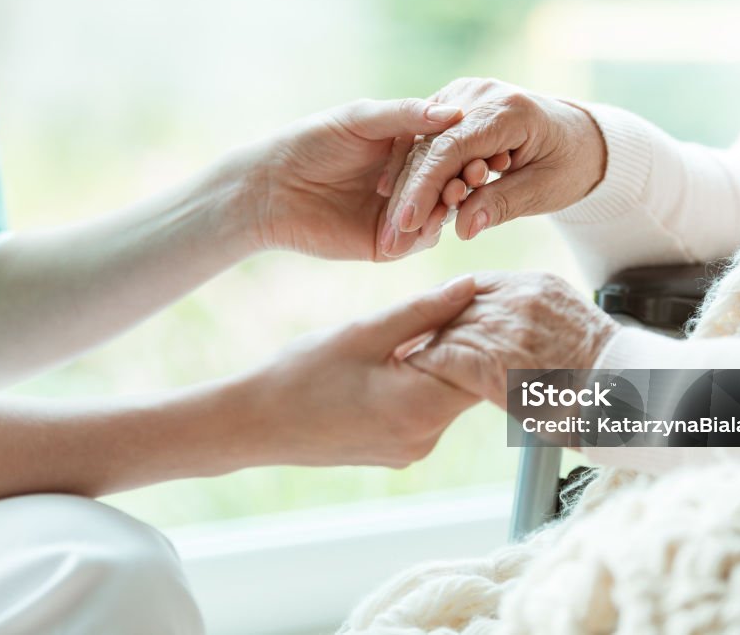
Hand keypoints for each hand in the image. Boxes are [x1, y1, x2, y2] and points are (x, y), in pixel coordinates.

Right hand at [232, 276, 480, 467]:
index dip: (483, 329)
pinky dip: (423, 383)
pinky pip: (427, 411)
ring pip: (448, 396)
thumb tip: (470, 286)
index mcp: (421, 409)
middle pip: (469, 383)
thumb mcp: (365, 332)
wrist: (256, 424)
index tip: (476, 300)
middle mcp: (425, 439)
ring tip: (419, 330)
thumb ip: (424, 310)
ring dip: (442, 362)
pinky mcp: (400, 452)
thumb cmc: (303, 374)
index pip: (482, 367)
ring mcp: (412, 450)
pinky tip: (399, 360)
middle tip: (452, 305)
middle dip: (465, 344)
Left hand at [243, 98, 462, 260]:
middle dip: (461, 182)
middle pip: (448, 184)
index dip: (464, 150)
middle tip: (474, 178)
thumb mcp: (361, 119)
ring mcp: (399, 214)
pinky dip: (425, 232)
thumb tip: (455, 112)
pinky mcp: (387, 244)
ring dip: (447, 207)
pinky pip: (416, 241)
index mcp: (407, 148)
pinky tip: (430, 222)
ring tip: (453, 199)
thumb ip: (406, 115)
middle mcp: (408, 182)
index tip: (484, 148)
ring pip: (437, 214)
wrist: (272, 188)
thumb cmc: (312, 142)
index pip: (447, 150)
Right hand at [384, 78, 606, 256]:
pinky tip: (400, 206)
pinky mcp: (452, 106)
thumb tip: (462, 230)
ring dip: (406, 190)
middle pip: (430, 147)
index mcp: (507, 109)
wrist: (578, 137)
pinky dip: (414, 174)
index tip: (407, 225)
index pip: (451, 148)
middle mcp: (478, 94)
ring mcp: (462, 96)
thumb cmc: (568, 164)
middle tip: (392, 241)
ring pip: (421, 146)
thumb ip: (502, 205)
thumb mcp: (543, 190)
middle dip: (410, 197)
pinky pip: (425, 142)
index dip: (425, 188)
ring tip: (394, 233)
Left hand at [406, 272, 619, 407]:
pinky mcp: (491, 358)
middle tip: (414, 341)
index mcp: (539, 285)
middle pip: (457, 302)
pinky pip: (444, 355)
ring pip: (447, 327)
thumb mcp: (575, 328)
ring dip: (428, 346)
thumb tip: (525, 335)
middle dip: (436, 323)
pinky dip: (428, 365)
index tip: (442, 319)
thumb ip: (542, 319)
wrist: (624, 397)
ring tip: (410, 361)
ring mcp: (505, 325)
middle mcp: (519, 296)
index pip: (480, 284)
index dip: (457, 303)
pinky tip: (419, 374)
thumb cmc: (605, 376)